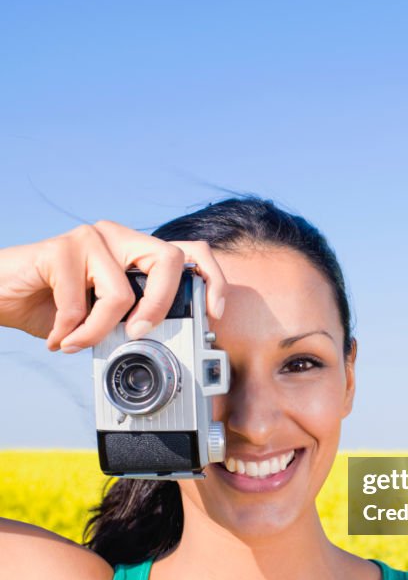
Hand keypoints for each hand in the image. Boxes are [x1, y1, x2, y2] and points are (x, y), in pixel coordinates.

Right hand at [0, 220, 227, 351]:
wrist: (0, 296)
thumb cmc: (52, 305)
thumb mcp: (105, 318)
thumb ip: (135, 319)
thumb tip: (170, 342)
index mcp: (135, 251)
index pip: (190, 251)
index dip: (212, 278)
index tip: (214, 312)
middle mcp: (118, 236)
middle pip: (168, 260)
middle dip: (160, 306)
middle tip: (138, 333)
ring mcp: (90, 238)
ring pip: (121, 294)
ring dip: (97, 331)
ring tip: (76, 341)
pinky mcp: (60, 248)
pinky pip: (80, 303)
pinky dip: (69, 331)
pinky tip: (58, 336)